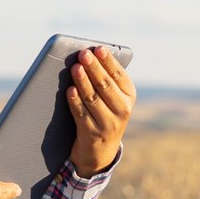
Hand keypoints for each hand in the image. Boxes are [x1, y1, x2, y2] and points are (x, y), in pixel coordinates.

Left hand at [66, 46, 134, 174]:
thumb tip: (90, 58)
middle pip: (105, 85)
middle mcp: (122, 110)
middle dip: (93, 68)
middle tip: (83, 54)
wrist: (101, 150)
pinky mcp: (92, 133)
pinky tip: (70, 90)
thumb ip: (106, 80)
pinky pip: (81, 114)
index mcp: (129, 97)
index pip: (119, 76)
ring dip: (83, 82)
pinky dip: (75, 101)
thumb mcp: (113, 99)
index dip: (108, 61)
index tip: (99, 48)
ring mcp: (108, 123)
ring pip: (93, 98)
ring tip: (75, 68)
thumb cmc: (104, 114)